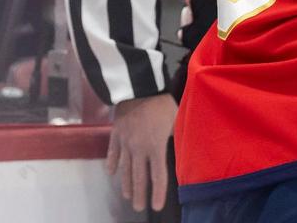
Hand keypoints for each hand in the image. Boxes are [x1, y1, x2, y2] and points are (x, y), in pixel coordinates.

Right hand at [106, 94, 177, 211]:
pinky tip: (112, 173)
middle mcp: (138, 149)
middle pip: (139, 178)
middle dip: (140, 195)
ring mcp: (124, 143)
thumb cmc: (161, 103)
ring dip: (126, 184)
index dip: (158, 193)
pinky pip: (112, 153)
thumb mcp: (175, 120)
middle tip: (139, 208)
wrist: (138, 88)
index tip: (157, 206)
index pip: (158, 176)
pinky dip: (112, 164)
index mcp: (155, 147)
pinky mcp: (115, 134)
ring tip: (128, 196)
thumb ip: (177, 137)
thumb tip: (184, 149)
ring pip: (124, 169)